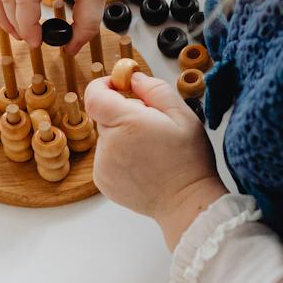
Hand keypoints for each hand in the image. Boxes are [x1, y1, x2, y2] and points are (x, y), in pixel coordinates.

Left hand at [84, 71, 227, 247]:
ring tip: (150, 151)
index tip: (121, 87)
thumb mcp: (182, 114)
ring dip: (122, 137)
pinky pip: (107, 157)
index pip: (94, 95)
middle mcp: (109, 144)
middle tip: (152, 127)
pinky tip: (143, 165)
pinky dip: (120, 156)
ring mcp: (103, 165)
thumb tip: (133, 79)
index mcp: (126, 123)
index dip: (104, 85)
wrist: (185, 202)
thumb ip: (155, 89)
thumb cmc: (188, 160)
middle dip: (124, 115)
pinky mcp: (103, 181)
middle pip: (104, 116)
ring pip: (107, 137)